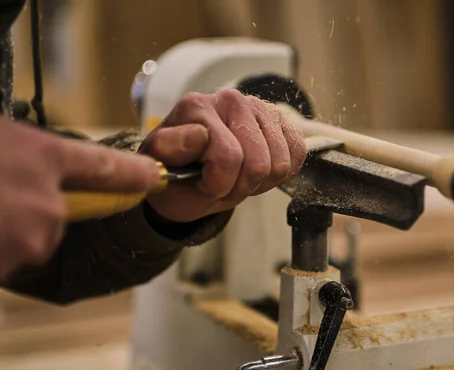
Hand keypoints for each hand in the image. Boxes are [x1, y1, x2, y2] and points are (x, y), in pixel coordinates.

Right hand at [0, 112, 161, 281]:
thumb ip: (20, 157)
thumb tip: (35, 172)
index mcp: (41, 157)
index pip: (104, 167)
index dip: (134, 174)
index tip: (156, 179)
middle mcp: (45, 200)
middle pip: (56, 220)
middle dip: (28, 213)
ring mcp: (24, 237)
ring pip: (26, 243)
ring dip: (2, 234)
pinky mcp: (1, 264)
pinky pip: (3, 261)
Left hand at [140, 89, 306, 222]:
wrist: (189, 176)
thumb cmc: (174, 173)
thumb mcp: (156, 168)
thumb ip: (168, 148)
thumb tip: (199, 134)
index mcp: (197, 107)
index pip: (228, 157)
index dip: (217, 185)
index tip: (202, 185)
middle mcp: (231, 99)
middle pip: (258, 164)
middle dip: (240, 186)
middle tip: (221, 184)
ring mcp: (261, 108)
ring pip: (280, 163)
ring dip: (258, 183)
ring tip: (237, 178)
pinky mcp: (282, 121)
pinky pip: (297, 154)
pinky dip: (279, 174)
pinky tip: (257, 171)